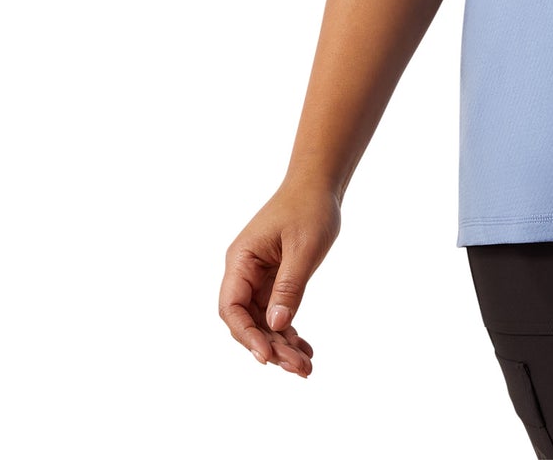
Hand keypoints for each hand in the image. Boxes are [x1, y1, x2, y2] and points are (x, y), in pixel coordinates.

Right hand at [219, 180, 341, 375]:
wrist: (320, 184)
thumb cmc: (310, 207)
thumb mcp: (304, 247)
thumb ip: (290, 286)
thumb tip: (277, 326)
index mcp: (240, 260)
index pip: (231, 308)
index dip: (246, 335)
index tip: (266, 356)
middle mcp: (244, 272)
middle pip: (248, 321)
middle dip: (271, 347)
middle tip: (299, 368)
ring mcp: (259, 277)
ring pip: (264, 321)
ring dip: (282, 345)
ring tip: (306, 367)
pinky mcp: (274, 280)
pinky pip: (277, 312)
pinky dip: (289, 331)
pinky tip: (306, 349)